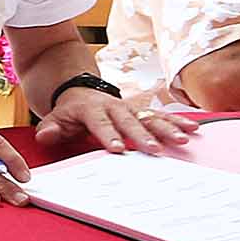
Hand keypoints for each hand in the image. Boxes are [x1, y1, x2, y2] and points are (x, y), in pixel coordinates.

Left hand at [36, 89, 197, 155]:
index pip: (100, 123)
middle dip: (142, 135)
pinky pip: (161, 116)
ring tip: (183, 139)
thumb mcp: (56, 118)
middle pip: (129, 121)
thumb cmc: (69, 111)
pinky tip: (194, 129)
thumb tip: (45, 136)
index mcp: (92, 110)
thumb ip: (51, 128)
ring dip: (167, 128)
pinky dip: (178, 121)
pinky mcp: (142, 111)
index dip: (108, 135)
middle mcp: (115, 107)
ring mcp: (131, 108)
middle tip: (154, 150)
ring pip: (150, 117)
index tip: (117, 149)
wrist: (80, 90)